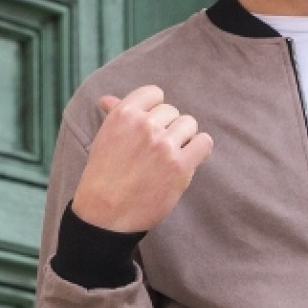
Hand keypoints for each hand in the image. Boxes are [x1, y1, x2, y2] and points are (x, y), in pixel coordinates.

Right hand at [72, 85, 211, 231]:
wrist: (104, 214)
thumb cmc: (103, 176)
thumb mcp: (104, 139)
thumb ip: (114, 115)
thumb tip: (108, 98)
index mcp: (124, 114)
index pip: (154, 93)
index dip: (154, 110)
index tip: (150, 126)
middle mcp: (145, 125)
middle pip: (172, 111)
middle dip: (167, 127)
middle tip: (155, 150)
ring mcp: (163, 145)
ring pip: (189, 124)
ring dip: (183, 138)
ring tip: (170, 156)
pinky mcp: (179, 166)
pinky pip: (204, 143)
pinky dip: (199, 149)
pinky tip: (187, 160)